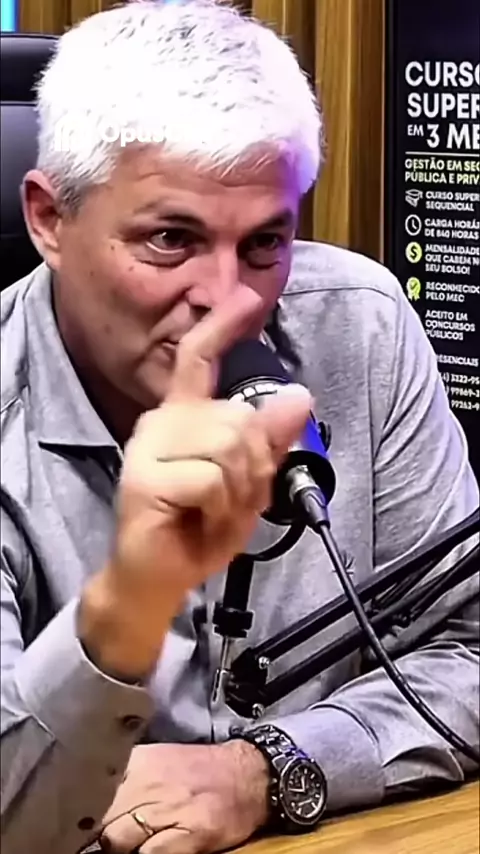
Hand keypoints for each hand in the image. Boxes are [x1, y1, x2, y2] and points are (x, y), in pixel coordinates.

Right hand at [79, 286, 310, 679]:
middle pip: (239, 418)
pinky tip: (200, 519)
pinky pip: (211, 478)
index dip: (223, 326)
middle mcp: (162, 422)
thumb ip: (268, 441)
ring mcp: (148, 447)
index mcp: (185, 417)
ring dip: (239, 490)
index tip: (243, 296)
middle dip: (255, 467)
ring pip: (229, 444)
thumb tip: (299, 396)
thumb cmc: (197, 528)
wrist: (158, 577)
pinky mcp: (143, 477)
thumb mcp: (247, 484)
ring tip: (217, 512)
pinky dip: (221, 507)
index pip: (200, 358)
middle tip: (235, 501)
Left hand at [98, 741, 269, 852]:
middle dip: (96, 833)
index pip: (90, 790)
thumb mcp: (156, 761)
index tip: (75, 826)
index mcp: (138, 763)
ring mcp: (169, 809)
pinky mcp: (191, 833)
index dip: (81, 812)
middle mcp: (149, 783)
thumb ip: (124, 776)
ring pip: (117, 839)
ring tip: (128, 846)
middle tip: (100, 841)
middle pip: (99, 819)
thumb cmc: (197, 770)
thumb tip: (89, 800)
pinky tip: (151, 850)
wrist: (248, 774)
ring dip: (117, 848)